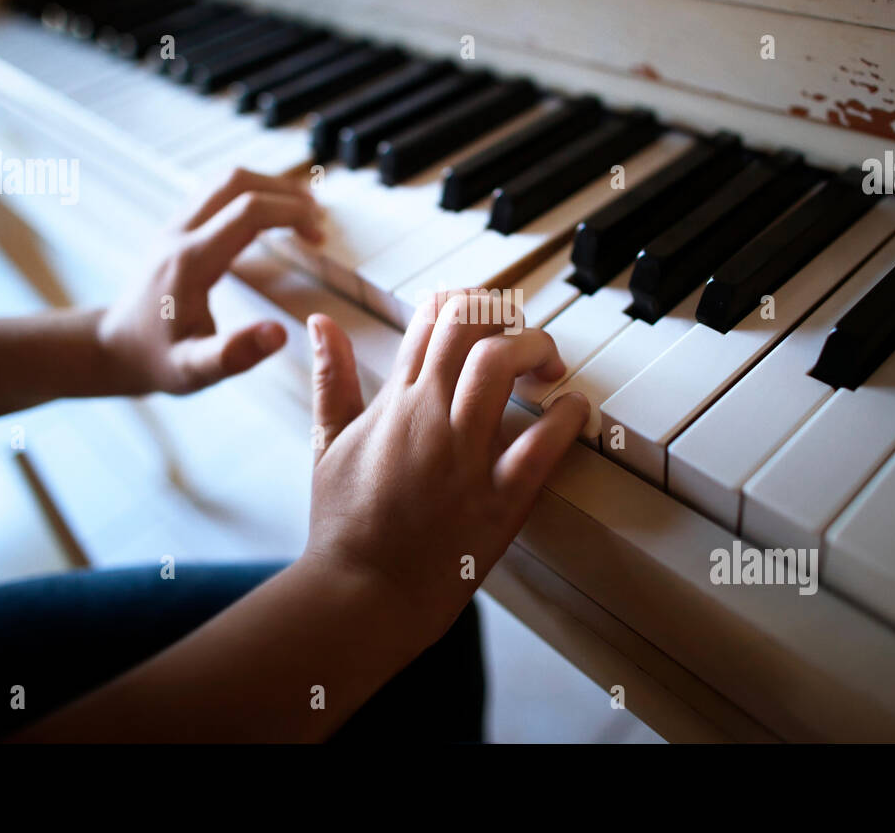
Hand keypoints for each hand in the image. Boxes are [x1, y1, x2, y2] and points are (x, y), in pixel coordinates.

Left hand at [97, 168, 323, 394]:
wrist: (112, 349)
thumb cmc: (154, 360)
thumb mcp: (194, 370)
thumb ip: (235, 354)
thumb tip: (280, 334)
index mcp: (190, 262)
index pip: (248, 212)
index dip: (291, 214)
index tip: (318, 235)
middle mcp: (179, 235)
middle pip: (237, 182)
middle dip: (284, 193)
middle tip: (317, 220)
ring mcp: (175, 228)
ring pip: (226, 181)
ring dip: (269, 188)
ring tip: (303, 212)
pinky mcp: (177, 230)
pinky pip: (217, 194)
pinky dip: (251, 196)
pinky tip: (271, 219)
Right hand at [303, 290, 589, 643]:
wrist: (359, 593)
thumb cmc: (344, 524)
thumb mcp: (327, 440)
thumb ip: (332, 377)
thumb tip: (322, 323)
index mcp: (394, 401)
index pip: (433, 316)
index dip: (468, 302)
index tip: (486, 318)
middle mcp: (428, 416)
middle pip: (471, 323)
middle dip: (506, 313)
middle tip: (522, 335)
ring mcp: (464, 456)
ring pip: (501, 364)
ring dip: (535, 347)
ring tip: (548, 366)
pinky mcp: (498, 500)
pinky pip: (543, 444)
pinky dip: (567, 416)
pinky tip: (573, 409)